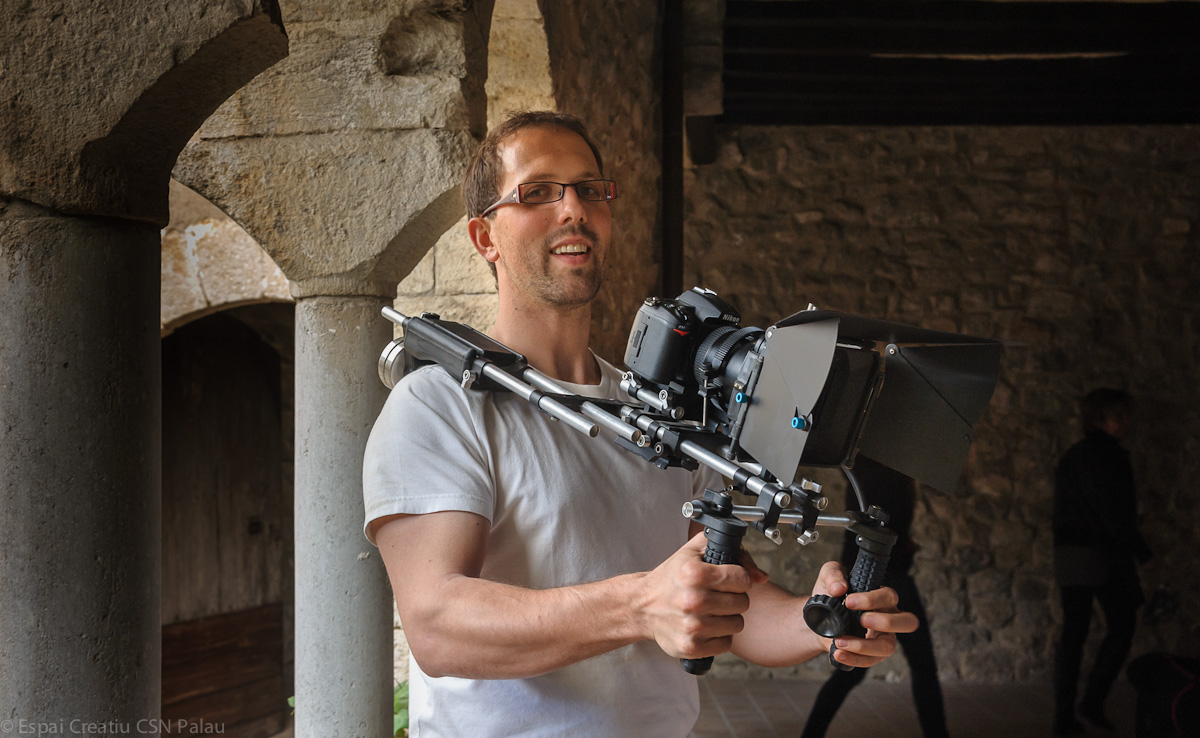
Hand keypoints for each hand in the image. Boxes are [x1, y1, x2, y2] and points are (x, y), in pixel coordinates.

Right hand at [635, 532, 767, 659]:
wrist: (642, 606)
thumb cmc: (672, 577)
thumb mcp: (696, 552)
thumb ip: (735, 553)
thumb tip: (762, 577)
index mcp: (693, 573)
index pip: (743, 579)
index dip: (738, 578)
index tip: (727, 579)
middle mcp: (692, 600)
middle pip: (743, 603)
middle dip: (734, 598)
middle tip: (717, 595)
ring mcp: (692, 627)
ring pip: (737, 624)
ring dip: (728, 618)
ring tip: (711, 611)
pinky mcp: (692, 647)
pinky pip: (726, 643)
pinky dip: (719, 636)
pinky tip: (706, 626)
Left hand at [809, 561, 918, 668]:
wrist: (818, 620)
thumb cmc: (830, 596)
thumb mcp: (827, 578)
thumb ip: (833, 574)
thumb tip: (839, 588)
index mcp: (881, 598)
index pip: (889, 597)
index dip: (872, 600)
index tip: (849, 601)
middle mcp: (888, 617)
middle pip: (907, 621)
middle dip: (886, 622)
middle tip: (861, 620)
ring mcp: (882, 638)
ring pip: (888, 646)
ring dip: (863, 645)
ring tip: (839, 641)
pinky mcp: (872, 655)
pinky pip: (870, 661)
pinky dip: (854, 659)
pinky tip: (838, 653)